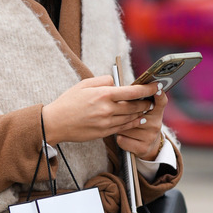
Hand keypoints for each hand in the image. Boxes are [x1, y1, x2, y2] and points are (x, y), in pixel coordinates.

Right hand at [42, 76, 161, 144]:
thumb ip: (103, 81)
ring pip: (131, 118)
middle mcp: (107, 109)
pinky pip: (123, 127)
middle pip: (135, 106)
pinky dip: (133, 123)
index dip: (147, 89)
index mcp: (103, 94)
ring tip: (147, 108)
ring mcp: (106, 122)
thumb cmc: (68, 101)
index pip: (132, 91)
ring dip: (141, 113)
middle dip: (146, 102)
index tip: (157, 86)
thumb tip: (117, 83)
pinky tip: (137, 119)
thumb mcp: (84, 84)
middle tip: (153, 98)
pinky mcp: (104, 132)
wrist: (56, 123)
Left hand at [116, 83, 167, 159]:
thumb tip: (129, 88)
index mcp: (156, 112)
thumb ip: (141, 101)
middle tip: (120, 112)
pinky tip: (124, 136)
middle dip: (124, 113)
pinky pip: (122, 139)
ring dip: (120, 126)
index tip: (157, 89)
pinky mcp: (142, 148)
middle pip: (134, 113)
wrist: (149, 146)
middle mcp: (155, 124)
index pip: (160, 102)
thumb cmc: (143, 123)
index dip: (159, 95)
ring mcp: (150, 137)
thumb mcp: (147, 112)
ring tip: (124, 126)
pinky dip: (120, 137)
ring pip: (126, 127)